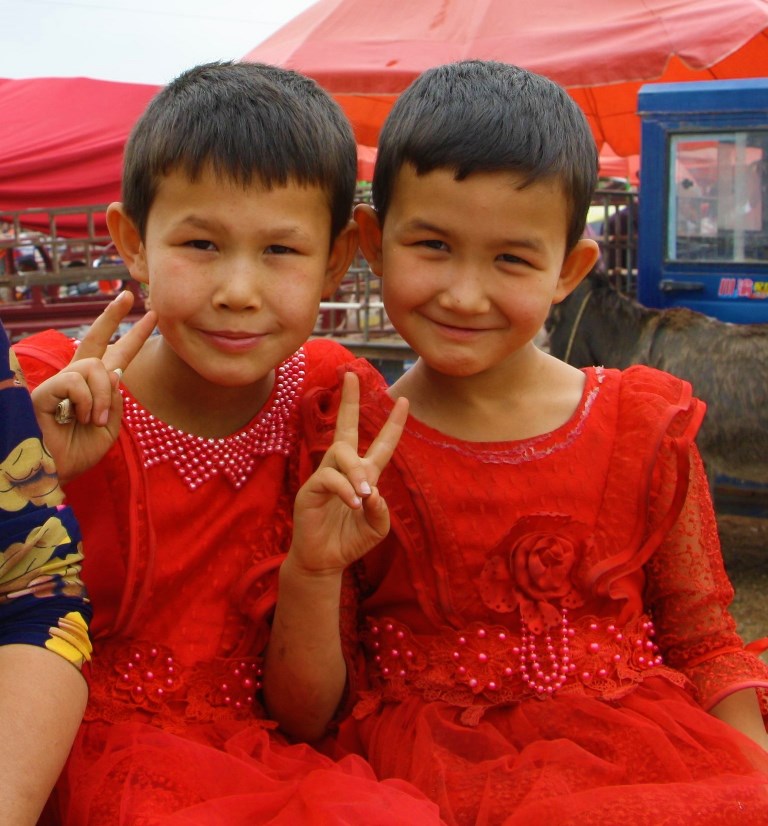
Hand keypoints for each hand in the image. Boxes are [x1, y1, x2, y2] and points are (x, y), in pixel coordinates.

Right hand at [31, 290, 156, 481]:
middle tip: (127, 294)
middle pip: (93, 338)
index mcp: (94, 388)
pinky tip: (78, 417)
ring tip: (95, 420)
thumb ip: (115, 400)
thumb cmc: (78, 453)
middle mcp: (76, 380)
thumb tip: (115, 373)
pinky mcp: (44, 391)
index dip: (134, 336)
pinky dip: (86, 401)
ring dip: (102, 396)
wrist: (55, 473)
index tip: (151, 315)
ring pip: (94, 367)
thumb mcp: (110, 428)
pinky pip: (75, 381)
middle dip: (112, 315)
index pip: (116, 355)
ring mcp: (59, 383)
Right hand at [289, 371, 408, 575]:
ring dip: (356, 472)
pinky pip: (329, 477)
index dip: (393, 424)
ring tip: (363, 495)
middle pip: (346, 427)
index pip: (381, 444)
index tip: (403, 400)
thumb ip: (381, 510)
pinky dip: (344, 489)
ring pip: (342, 453)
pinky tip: (353, 503)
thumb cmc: (350, 541)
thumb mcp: (377, 527)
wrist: (325, 560)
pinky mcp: (310, 489)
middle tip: (352, 375)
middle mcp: (343, 469)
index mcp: (363, 475)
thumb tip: (372, 490)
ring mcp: (325, 476)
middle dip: (350, 400)